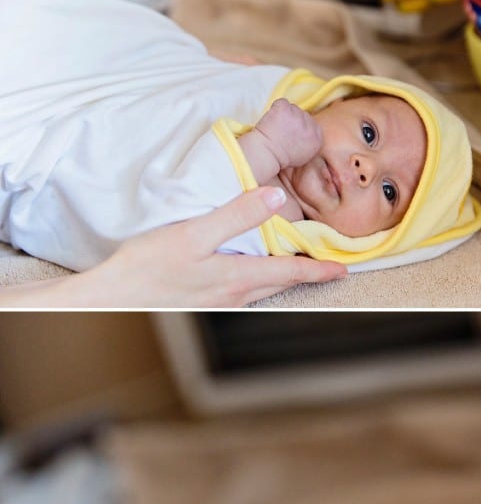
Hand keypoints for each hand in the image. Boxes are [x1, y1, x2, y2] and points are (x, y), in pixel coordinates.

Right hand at [84, 186, 345, 306]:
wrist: (114, 299)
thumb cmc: (148, 267)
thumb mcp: (194, 233)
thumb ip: (236, 215)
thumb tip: (274, 198)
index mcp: (240, 277)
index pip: (292, 271)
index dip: (320, 269)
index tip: (343, 269)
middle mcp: (237, 296)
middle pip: (283, 283)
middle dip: (308, 275)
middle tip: (329, 269)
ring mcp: (223, 304)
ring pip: (265, 289)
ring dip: (285, 279)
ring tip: (299, 268)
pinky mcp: (207, 305)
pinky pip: (245, 293)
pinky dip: (260, 282)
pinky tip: (253, 275)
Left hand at [253, 99, 322, 169]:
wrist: (268, 154)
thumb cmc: (283, 158)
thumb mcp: (305, 156)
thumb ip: (310, 142)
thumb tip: (306, 133)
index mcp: (317, 137)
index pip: (313, 125)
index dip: (302, 128)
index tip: (293, 134)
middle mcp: (310, 124)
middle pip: (304, 115)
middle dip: (294, 120)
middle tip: (284, 131)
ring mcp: (298, 114)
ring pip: (293, 108)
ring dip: (286, 115)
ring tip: (277, 127)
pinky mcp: (285, 107)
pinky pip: (282, 103)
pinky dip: (276, 109)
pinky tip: (273, 120)